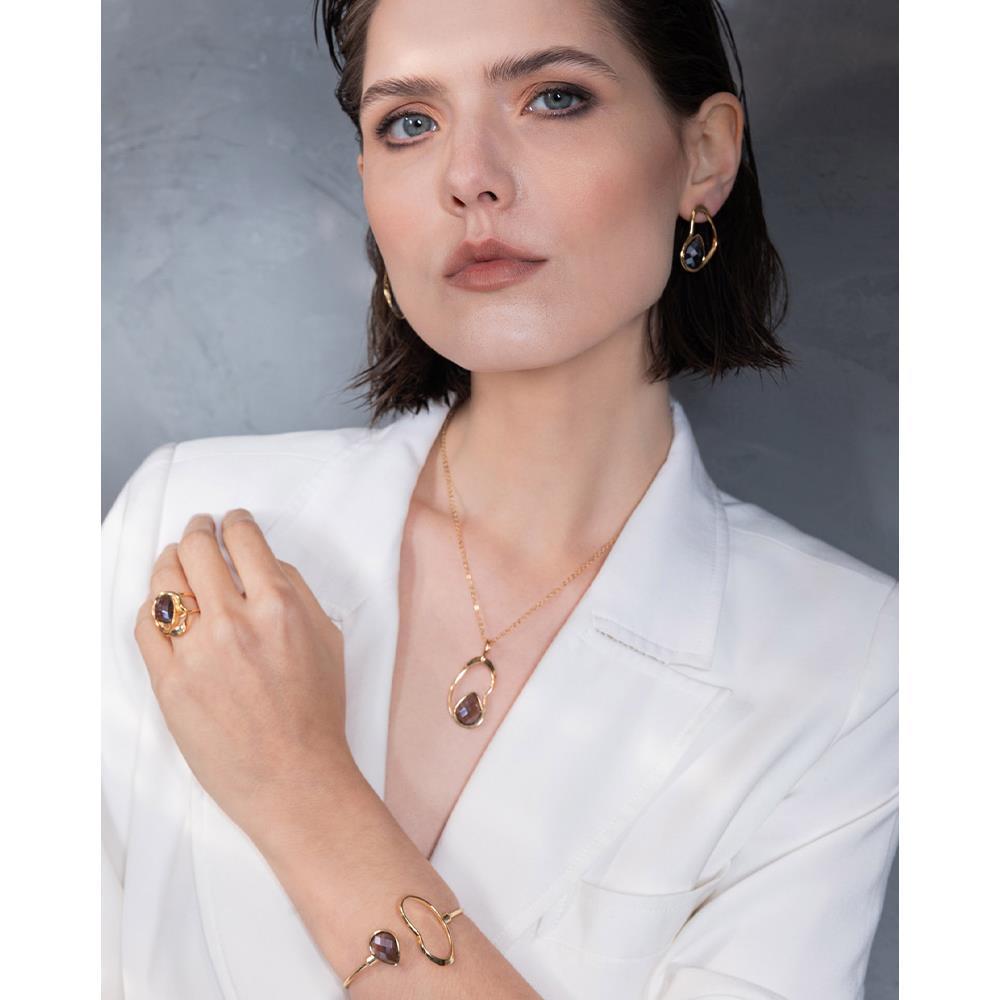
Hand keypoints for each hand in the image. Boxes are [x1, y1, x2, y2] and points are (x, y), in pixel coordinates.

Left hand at [134, 508, 353, 842]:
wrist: (294, 778)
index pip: (244, 540)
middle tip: (199, 529)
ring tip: (175, 559)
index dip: (235, 522)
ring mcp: (196, 653)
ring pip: (165, 583)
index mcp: (279, 606)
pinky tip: (161, 604)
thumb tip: (264, 563)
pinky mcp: (169, 683)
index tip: (232, 522)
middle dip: (198, 531)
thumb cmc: (318, 712)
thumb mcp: (328, 639)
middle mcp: (234, 622)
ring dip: (169, 561)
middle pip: (197, 550)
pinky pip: (145, 627)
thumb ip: (297, 592)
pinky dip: (151, 607)